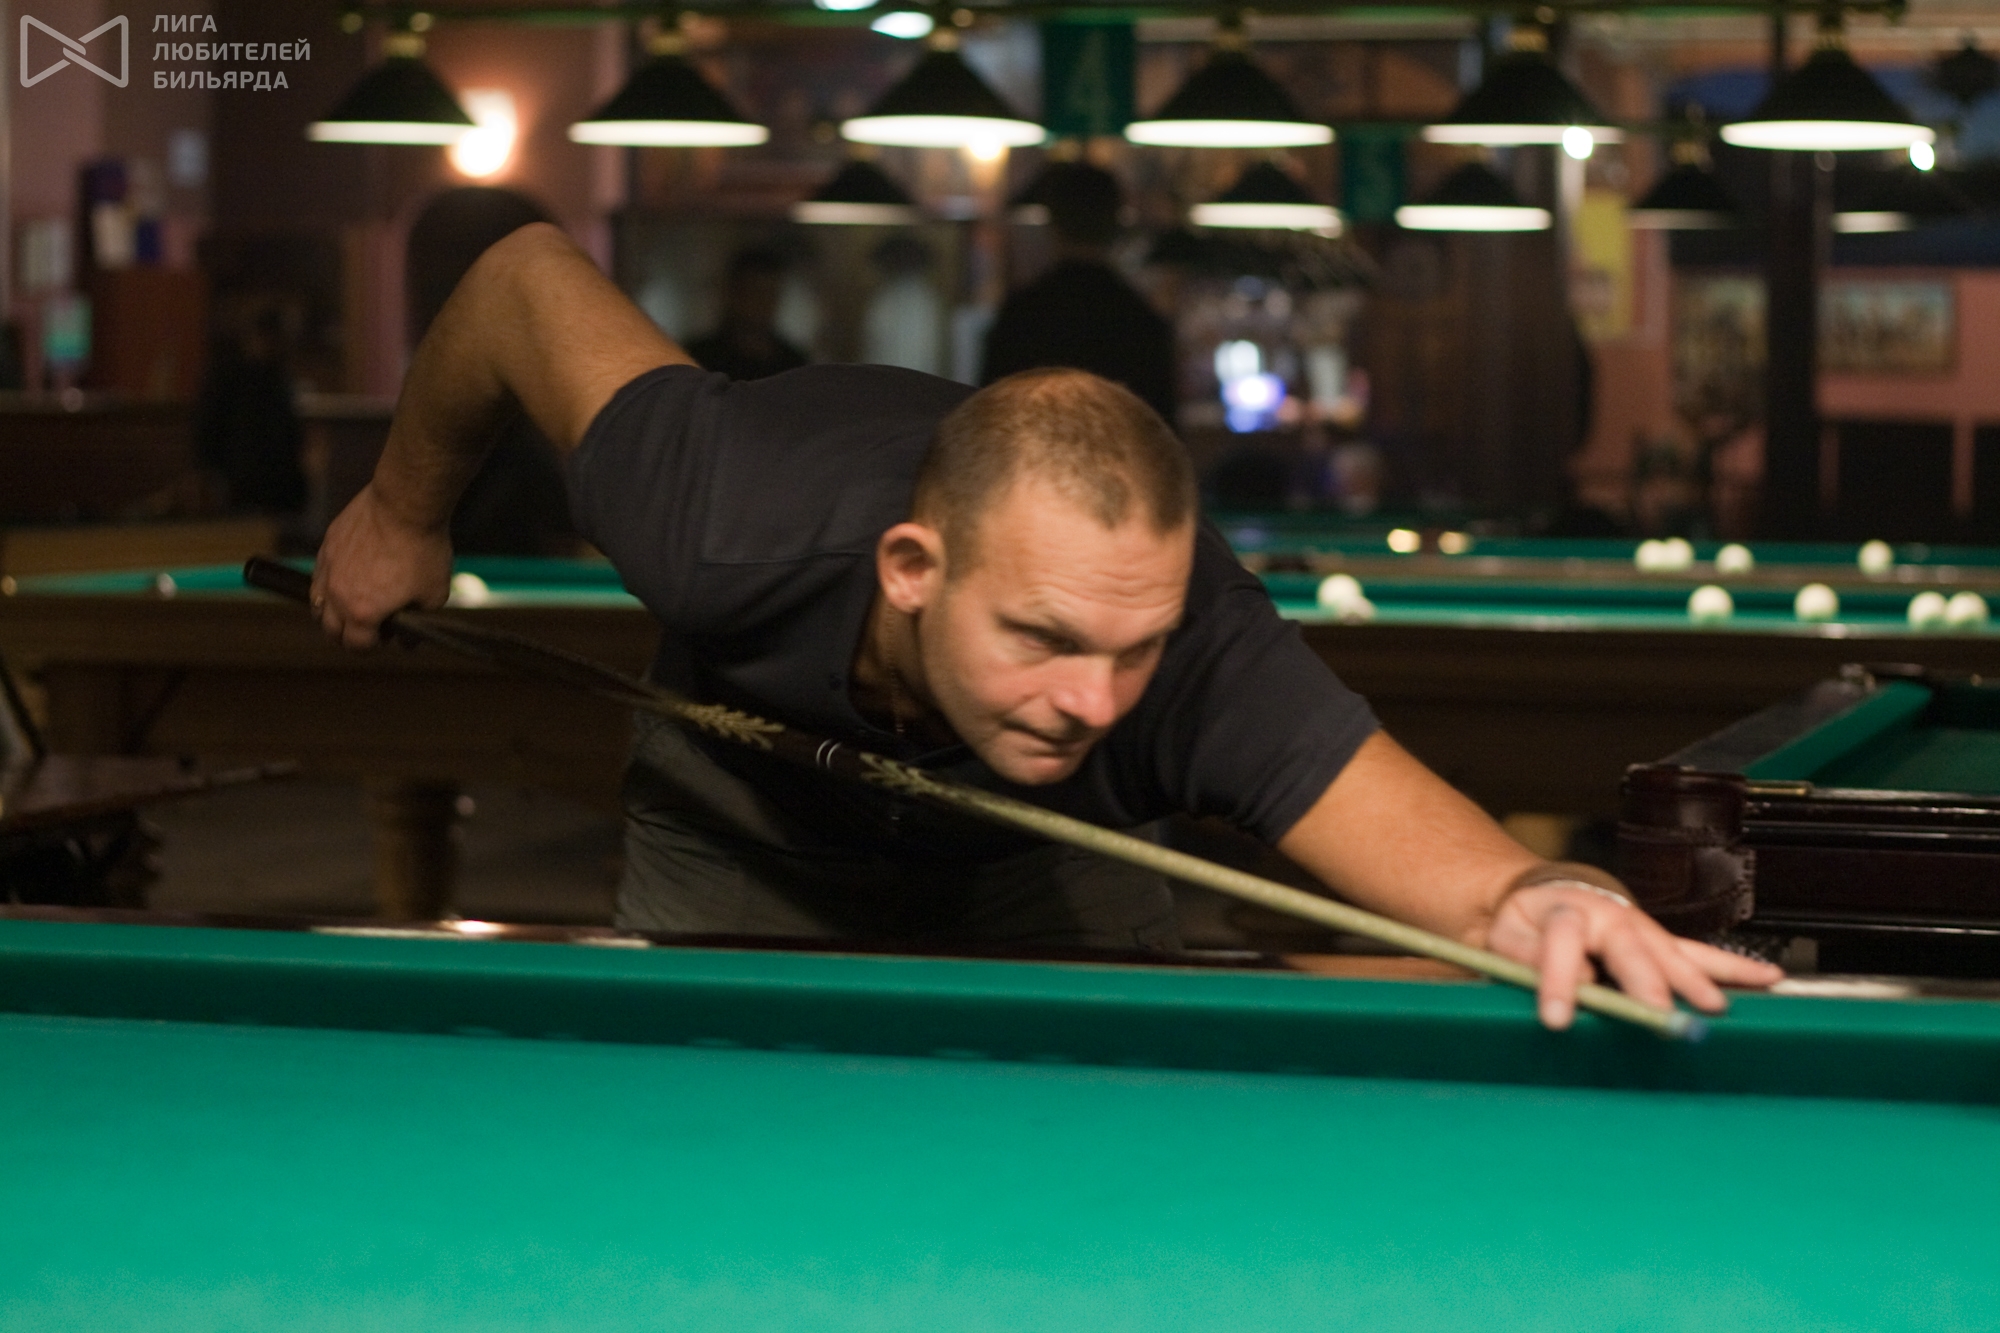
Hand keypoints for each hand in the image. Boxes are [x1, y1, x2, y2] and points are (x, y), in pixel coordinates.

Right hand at [311, 483, 452, 648]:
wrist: (406, 504)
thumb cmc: (423, 550)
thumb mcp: (434, 595)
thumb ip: (418, 623)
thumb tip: (405, 642)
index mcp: (362, 613)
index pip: (356, 645)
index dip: (374, 645)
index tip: (387, 635)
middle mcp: (337, 594)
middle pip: (331, 630)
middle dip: (349, 634)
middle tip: (371, 626)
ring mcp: (328, 569)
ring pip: (318, 604)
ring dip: (334, 612)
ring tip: (356, 604)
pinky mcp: (327, 546)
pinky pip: (320, 576)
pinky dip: (330, 585)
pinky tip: (351, 577)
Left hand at [1486, 882, 1783, 1029]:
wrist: (1541, 898)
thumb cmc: (1523, 924)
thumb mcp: (1504, 937)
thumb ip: (1526, 957)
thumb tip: (1577, 983)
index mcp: (1562, 910)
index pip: (1561, 940)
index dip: (1558, 979)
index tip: (1556, 1019)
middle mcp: (1609, 915)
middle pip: (1630, 945)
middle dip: (1645, 981)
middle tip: (1656, 1012)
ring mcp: (1641, 928)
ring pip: (1672, 952)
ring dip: (1695, 980)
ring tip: (1714, 1006)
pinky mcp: (1661, 943)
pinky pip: (1700, 955)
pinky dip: (1733, 967)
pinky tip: (1768, 977)